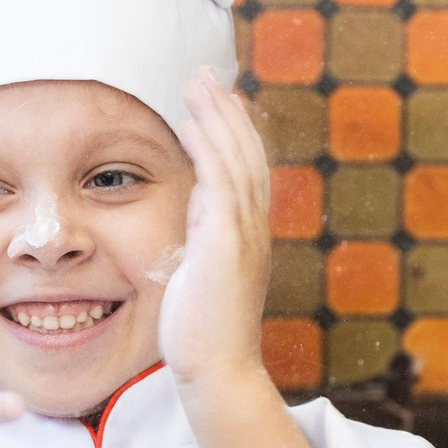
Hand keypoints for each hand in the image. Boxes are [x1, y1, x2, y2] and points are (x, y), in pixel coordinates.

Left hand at [159, 70, 274, 396]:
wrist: (217, 371)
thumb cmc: (204, 332)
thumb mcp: (202, 275)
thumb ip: (204, 241)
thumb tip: (197, 215)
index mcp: (248, 237)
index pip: (247, 172)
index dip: (235, 132)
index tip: (220, 101)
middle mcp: (254, 230)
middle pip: (247, 155)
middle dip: (228, 112)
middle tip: (208, 76)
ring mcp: (244, 236)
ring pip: (236, 161)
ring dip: (217, 117)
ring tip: (200, 84)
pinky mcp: (226, 245)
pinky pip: (220, 183)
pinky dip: (209, 147)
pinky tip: (193, 122)